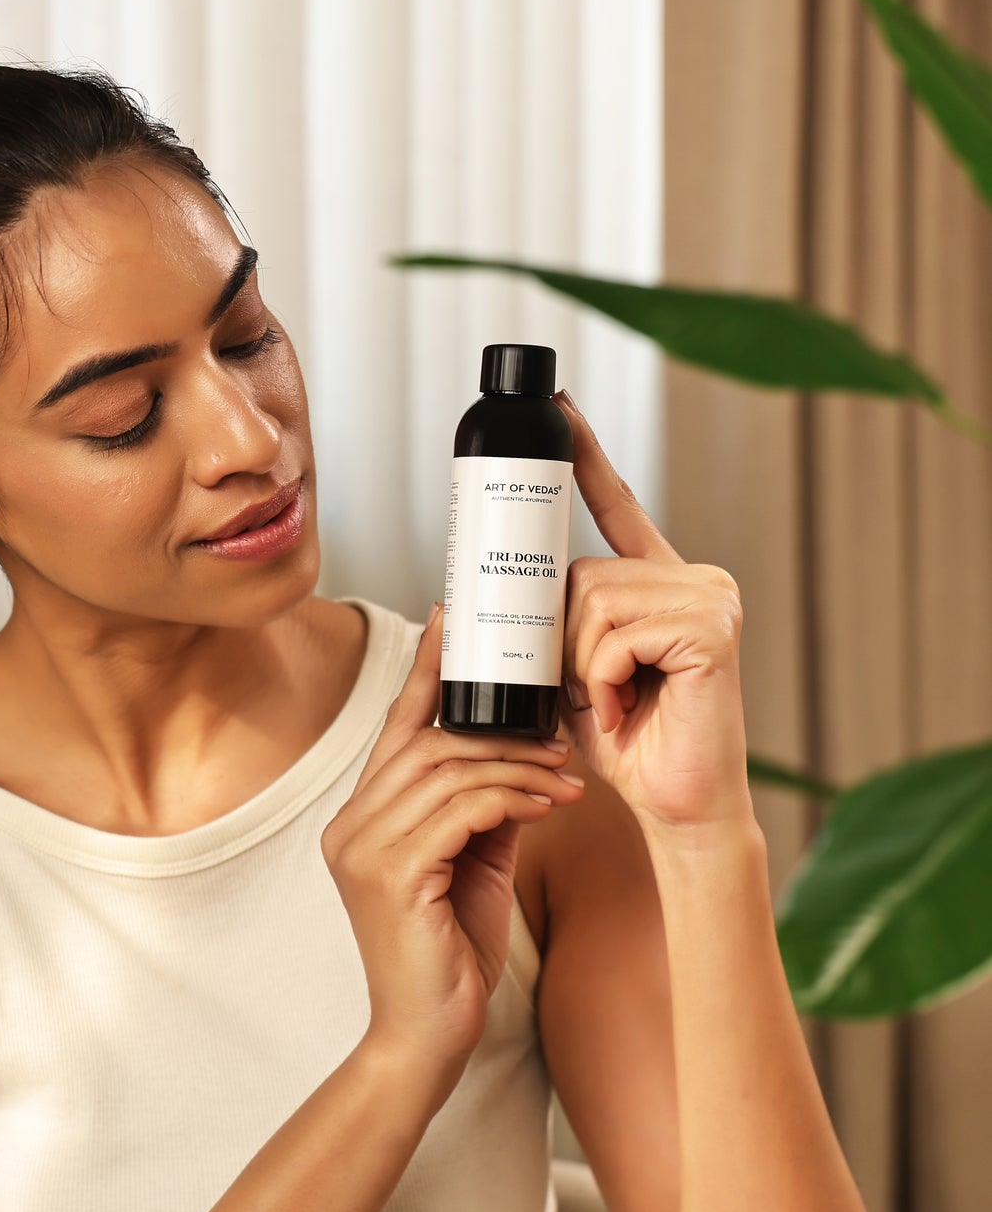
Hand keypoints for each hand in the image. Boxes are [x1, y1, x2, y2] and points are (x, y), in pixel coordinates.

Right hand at [321, 601, 583, 1098]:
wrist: (427, 1040)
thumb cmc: (450, 953)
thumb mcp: (472, 864)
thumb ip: (483, 808)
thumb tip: (521, 758)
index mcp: (361, 818)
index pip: (395, 728)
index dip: (425, 672)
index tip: (451, 622)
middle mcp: (350, 825)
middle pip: (426, 745)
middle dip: (498, 733)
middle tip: (556, 736)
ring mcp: (362, 850)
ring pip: (445, 772)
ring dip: (515, 769)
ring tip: (563, 779)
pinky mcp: (389, 876)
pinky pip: (457, 812)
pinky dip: (507, 800)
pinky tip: (544, 807)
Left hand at [553, 389, 753, 840]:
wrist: (678, 805)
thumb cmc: (630, 743)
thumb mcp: (575, 672)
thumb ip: (557, 623)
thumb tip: (499, 584)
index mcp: (660, 582)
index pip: (617, 504)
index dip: (585, 455)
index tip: (558, 406)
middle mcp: (692, 577)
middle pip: (582, 573)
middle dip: (565, 641)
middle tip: (592, 690)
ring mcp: (709, 598)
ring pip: (593, 604)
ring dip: (583, 668)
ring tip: (614, 701)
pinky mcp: (713, 629)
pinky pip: (616, 635)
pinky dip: (604, 680)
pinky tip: (631, 706)